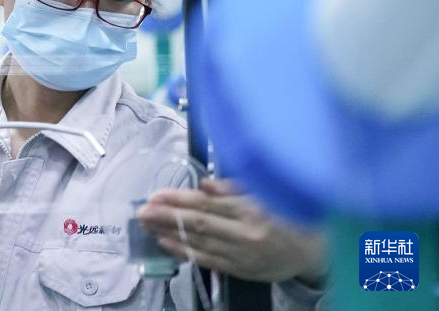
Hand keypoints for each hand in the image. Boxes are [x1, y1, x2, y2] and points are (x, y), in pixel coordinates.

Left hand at [137, 178, 325, 284]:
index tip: (156, 195)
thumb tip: (205, 184)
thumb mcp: (267, 194)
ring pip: (198, 243)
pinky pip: (206, 261)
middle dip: (166, 217)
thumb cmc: (287, 215)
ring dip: (169, 233)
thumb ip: (235, 188)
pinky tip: (166, 243)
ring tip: (147, 225)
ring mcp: (241, 255)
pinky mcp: (240, 270)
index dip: (179, 199)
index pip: (207, 204)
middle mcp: (245, 234)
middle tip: (142, 211)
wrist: (313, 252)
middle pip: (198, 224)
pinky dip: (184, 252)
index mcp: (252, 210)